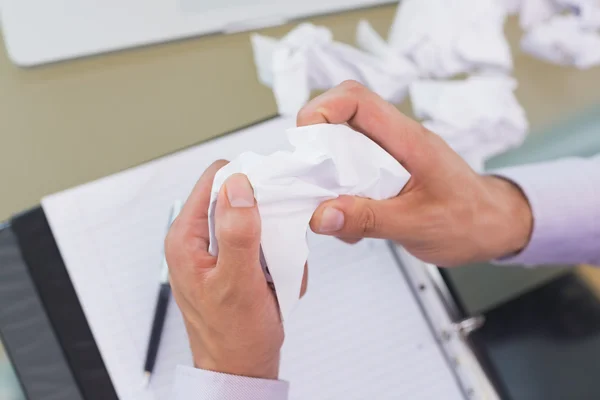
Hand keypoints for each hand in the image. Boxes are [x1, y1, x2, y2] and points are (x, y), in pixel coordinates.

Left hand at [165, 161, 306, 378]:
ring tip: (273, 272)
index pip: (215, 181)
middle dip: (263, 217)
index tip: (270, 200)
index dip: (246, 182)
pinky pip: (259, 242)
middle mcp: (196, 240)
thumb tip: (238, 186)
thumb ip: (237, 233)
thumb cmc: (234, 336)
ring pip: (253, 219)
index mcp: (185, 238)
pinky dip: (274, 256)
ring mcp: (215, 251)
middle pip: (236, 197)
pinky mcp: (231, 261)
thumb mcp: (237, 283)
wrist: (240, 369)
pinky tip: (274, 281)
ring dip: (272, 240)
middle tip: (273, 248)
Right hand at [298, 81, 532, 266]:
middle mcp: (396, 142)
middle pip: (341, 120)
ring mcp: (389, 157)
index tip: (305, 141)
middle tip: (311, 182)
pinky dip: (341, 197)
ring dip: (328, 178)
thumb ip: (368, 219)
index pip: (356, 100)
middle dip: (316, 148)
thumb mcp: (417, 225)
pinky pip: (351, 174)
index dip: (322, 110)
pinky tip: (352, 223)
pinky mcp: (385, 175)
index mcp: (408, 140)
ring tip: (335, 210)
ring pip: (342, 149)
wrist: (493, 227)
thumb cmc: (469, 220)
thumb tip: (321, 214)